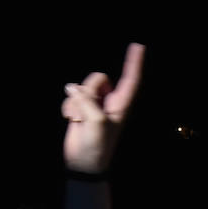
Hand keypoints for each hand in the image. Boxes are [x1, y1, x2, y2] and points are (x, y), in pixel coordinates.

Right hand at [61, 43, 144, 174]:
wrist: (82, 163)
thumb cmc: (97, 146)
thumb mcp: (96, 121)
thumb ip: (87, 100)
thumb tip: (72, 87)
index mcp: (121, 105)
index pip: (130, 79)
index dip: (134, 62)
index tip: (138, 45)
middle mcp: (109, 102)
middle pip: (98, 78)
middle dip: (88, 90)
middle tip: (84, 111)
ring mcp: (93, 105)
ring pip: (82, 87)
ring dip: (76, 102)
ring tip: (77, 120)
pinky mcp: (80, 109)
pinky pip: (72, 97)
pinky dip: (69, 107)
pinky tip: (71, 121)